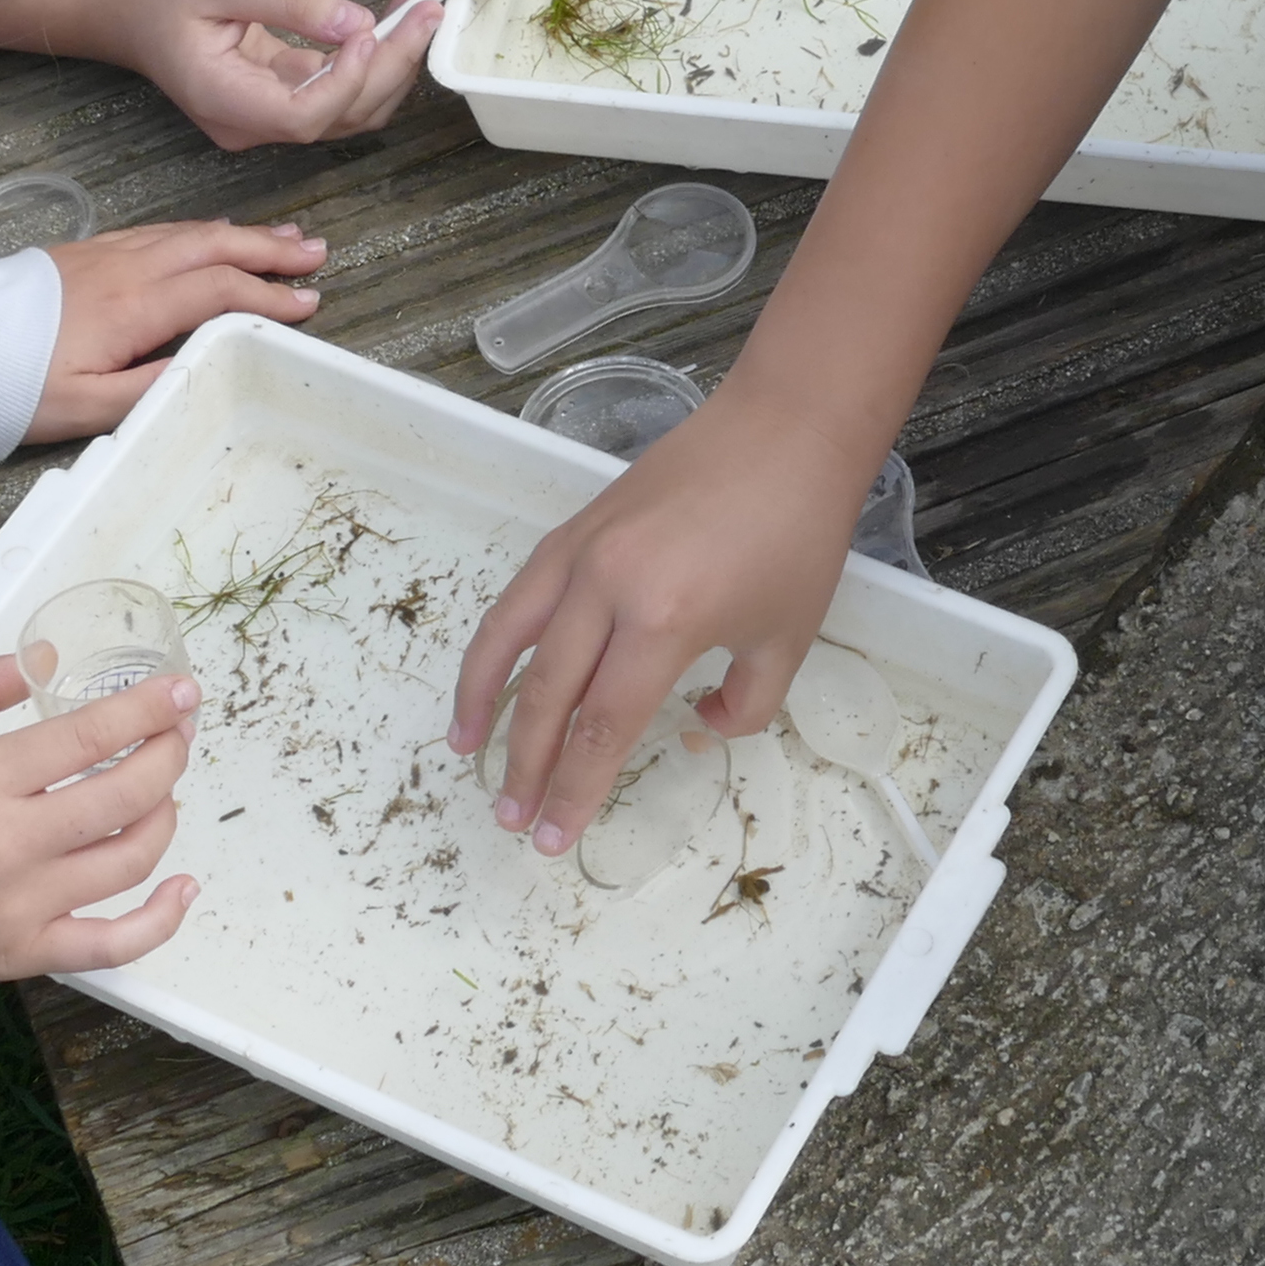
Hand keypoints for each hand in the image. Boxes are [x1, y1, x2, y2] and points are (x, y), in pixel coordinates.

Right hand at [0, 0, 433, 150]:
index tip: (377, 27)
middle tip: (426, 10)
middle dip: (392, 68)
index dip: (354, 80)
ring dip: (388, 66)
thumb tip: (360, 23)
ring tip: (417, 9)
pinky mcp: (272, 99)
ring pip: (344, 111)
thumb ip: (295, 4)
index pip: (309, 115)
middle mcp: (248, 123)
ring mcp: (261, 117)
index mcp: (226, 101)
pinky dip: (365, 61)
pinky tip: (388, 20)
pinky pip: (331, 93)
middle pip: (340, 119)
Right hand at [0, 658, 199, 980]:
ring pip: (130, 860)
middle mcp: (7, 843)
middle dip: (169, 755)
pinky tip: (184, 888)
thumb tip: (42, 658)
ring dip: (164, 818)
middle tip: (178, 735)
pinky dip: (161, 919)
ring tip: (164, 793)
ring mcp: (22, 904)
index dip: (149, 709)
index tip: (181, 692)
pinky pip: (114, 944)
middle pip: (125, 794)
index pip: (90, 736)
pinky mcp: (27, 952)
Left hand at [31, 220, 327, 440]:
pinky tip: (212, 235)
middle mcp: (127, 269)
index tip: (308, 305)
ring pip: (187, 233)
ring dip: (240, 235)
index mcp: (133, 307)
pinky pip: (158, 232)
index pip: (219, 292)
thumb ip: (152, 389)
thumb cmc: (13, 383)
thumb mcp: (85, 409)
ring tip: (282, 238)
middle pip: (212, 246)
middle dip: (268, 249)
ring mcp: (106, 254)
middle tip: (314, 252)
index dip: (268, 296)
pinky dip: (199, 232)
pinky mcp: (88, 253)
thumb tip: (206, 367)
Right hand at [442, 391, 873, 859]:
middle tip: (511, 818)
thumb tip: (697, 726)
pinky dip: (496, 642)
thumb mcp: (787, 638)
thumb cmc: (796, 533)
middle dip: (526, 767)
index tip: (553, 835)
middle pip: (548, 696)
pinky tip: (490, 674)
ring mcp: (582, 553)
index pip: (602, 726)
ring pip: (511, 641)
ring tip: (468, 752)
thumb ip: (745, 703)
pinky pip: (520, 597)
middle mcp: (607, 587)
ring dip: (484, 703)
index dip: (574, 789)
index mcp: (664, 620)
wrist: (784, 430)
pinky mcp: (575, 528)